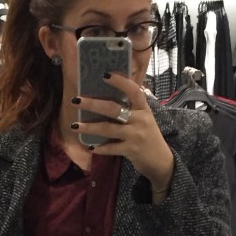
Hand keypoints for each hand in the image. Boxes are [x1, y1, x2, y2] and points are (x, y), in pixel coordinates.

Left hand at [75, 73, 174, 193]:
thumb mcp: (144, 118)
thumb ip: (131, 108)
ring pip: (108, 128)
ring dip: (89, 127)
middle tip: (76, 100)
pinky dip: (99, 148)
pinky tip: (90, 147)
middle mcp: (140, 119)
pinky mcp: (131, 150)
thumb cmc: (148, 135)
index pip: (133, 90)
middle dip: (93, 104)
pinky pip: (111, 148)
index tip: (104, 75)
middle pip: (113, 109)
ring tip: (75, 126)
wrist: (160, 160)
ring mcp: (135, 135)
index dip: (120, 82)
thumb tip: (107, 96)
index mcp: (143, 108)